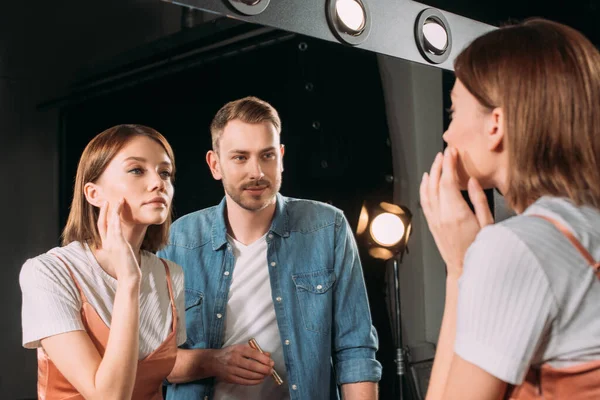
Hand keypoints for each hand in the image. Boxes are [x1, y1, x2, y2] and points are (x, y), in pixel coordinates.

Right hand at [97, 199, 140, 281]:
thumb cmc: (128, 268)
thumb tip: (124, 243)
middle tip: (107, 200)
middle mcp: (107, 243)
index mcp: (107, 245)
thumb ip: (121, 247)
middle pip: (102, 223)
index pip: (102, 228)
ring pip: (109, 222)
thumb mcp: (122, 255)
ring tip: (118, 200)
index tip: (106, 208)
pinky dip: (116, 216)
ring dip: (113, 210)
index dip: (103, 217)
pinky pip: (115, 226)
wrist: (129, 277)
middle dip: (104, 211)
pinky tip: (118, 208)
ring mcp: (111, 243)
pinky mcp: (118, 243)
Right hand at [212, 344, 274, 384]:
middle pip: (252, 366)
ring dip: (260, 376)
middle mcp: (235, 359)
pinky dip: (254, 381)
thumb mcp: (241, 348)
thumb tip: (268, 355)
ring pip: (249, 375)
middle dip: (264, 369)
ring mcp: (232, 370)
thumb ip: (255, 351)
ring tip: (266, 375)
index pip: (253, 354)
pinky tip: (259, 380)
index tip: (271, 362)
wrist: (213, 361)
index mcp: (238, 349)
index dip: (264, 359)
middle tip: (271, 371)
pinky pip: (244, 381)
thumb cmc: (230, 353)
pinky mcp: (230, 378)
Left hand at [419, 147, 493, 277]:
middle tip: (445, 153)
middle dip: (440, 165)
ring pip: (428, 191)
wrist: (464, 269)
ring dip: (431, 174)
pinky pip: (424, 202)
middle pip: (436, 184)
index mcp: (457, 214)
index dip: (449, 165)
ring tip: (436, 162)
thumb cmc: (480, 249)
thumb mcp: (488, 224)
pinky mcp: (432, 224)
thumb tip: (471, 182)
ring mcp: (435, 220)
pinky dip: (424, 188)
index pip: (449, 182)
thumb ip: (479, 201)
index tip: (452, 153)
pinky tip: (426, 180)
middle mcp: (442, 215)